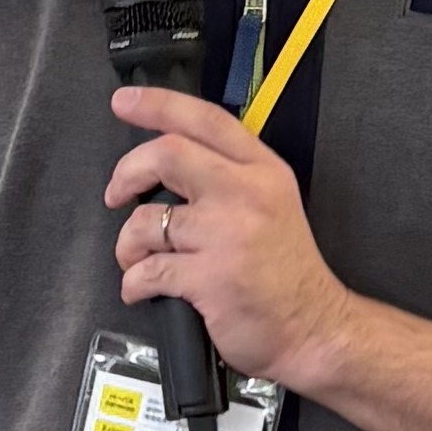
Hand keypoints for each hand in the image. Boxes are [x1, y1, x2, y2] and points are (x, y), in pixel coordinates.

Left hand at [107, 90, 343, 390]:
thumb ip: (231, 177)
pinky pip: (148, 270)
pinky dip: (133, 283)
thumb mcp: (274, 204)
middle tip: (117, 194)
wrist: (314, 328)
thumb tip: (169, 164)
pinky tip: (142, 289)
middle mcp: (246, 194)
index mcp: (262, 171)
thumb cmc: (287, 274)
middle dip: (127, 173)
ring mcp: (227, 235)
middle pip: (167, 154)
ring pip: (148, 220)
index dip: (157, 105)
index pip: (205, 120)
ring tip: (137, 259)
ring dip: (128, 244)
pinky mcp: (209, 277)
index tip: (125, 102)